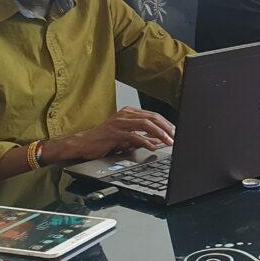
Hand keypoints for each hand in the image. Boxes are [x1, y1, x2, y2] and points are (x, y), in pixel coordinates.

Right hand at [45, 107, 174, 162]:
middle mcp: (125, 115)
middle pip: (151, 118)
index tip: (175, 133)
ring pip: (145, 125)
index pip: (153, 116)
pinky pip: (133, 136)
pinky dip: (145, 141)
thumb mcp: (126, 137)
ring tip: (168, 142)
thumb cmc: (104, 141)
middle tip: (175, 138)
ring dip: (159, 134)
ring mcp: (119, 122)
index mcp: (129, 113)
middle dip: (166, 128)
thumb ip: (141, 137)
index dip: (166, 124)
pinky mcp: (113, 132)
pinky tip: (152, 147)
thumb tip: (158, 141)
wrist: (83, 144)